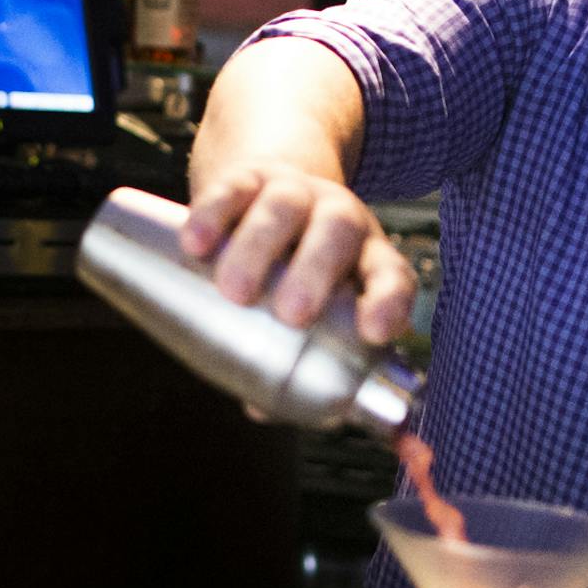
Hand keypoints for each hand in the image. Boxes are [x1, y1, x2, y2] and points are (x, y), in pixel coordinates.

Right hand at [180, 162, 416, 346]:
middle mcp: (340, 220)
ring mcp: (295, 193)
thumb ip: (297, 365)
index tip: (373, 332)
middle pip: (338, 233)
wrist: (267, 193)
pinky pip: (234, 188)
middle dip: (316, 272)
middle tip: (291, 315)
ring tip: (233, 291)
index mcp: (368, 259)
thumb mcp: (312, 310)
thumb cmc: (297, 273)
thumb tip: (261, 411)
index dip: (389, 303)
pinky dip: (215, 214)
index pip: (392, 277)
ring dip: (260, 247)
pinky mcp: (248, 177)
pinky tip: (196, 243)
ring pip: (285, 208)